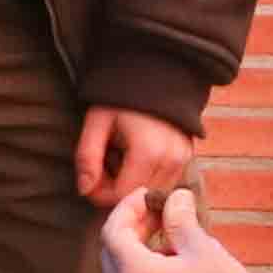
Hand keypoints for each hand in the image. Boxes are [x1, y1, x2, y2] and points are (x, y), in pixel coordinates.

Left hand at [74, 105, 192, 208]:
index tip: (90, 179)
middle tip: (103, 168)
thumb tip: (84, 190)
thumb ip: (87, 157)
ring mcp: (183, 159)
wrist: (156, 75)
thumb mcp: (98, 123)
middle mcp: (171, 160)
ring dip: (132, 185)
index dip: (100, 193)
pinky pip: (164, 182)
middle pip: (137, 197)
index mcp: (148, 152)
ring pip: (151, 192)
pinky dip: (147, 178)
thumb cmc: (122, 98)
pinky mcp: (188, 158)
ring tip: (120, 161)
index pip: (121, 195)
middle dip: (116, 190)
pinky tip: (137, 160)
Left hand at [98, 183, 263, 272]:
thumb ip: (179, 219)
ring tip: (173, 245)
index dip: (127, 208)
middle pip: (113, 257)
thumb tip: (175, 197)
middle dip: (132, 231)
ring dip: (140, 258)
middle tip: (159, 215)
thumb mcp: (202, 248)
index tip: (147, 195)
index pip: (112, 232)